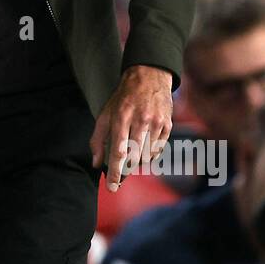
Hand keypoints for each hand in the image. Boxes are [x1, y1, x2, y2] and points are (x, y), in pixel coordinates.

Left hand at [91, 65, 172, 191]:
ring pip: (146, 156)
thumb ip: (98, 140)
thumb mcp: (105, 114)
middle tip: (120, 173)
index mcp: (121, 117)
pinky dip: (149, 154)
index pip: (118, 152)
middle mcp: (140, 120)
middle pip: (134, 157)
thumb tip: (96, 164)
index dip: (114, 172)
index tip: (111, 187)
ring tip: (132, 151)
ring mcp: (157, 122)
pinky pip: (158, 150)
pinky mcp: (168, 124)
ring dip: (137, 161)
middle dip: (125, 169)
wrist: (149, 76)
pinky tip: (143, 146)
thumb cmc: (123, 98)